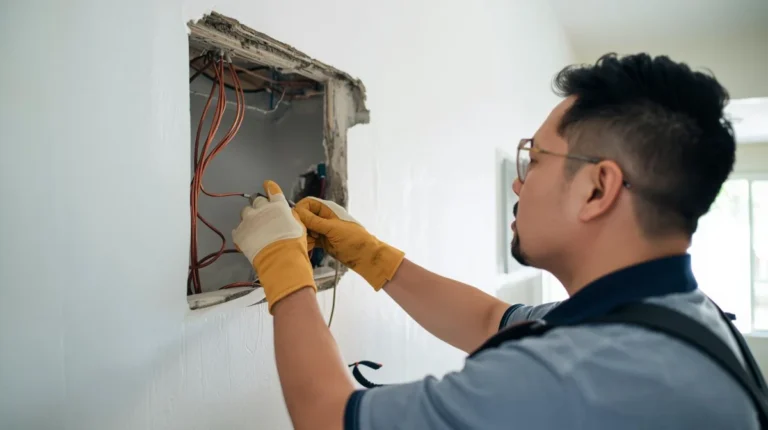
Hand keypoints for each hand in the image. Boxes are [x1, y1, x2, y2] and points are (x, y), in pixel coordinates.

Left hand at [232, 181, 315, 312]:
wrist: (280, 259)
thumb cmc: (293, 243)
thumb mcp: (299, 226)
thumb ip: (290, 216)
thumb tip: (286, 213)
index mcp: (277, 205)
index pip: (272, 190)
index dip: (270, 187)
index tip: (267, 185)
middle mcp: (261, 209)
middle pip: (256, 200)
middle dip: (259, 206)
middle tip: (263, 215)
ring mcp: (248, 221)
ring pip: (245, 212)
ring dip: (250, 218)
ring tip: (254, 228)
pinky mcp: (240, 234)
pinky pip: (238, 229)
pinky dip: (242, 232)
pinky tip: (248, 239)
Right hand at [294, 197, 404, 290]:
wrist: (365, 257)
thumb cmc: (353, 240)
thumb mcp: (333, 229)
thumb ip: (314, 221)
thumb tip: (296, 212)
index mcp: (328, 210)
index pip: (308, 204)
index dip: (300, 210)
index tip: (296, 221)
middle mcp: (324, 218)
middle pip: (305, 217)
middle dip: (301, 225)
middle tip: (302, 235)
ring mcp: (323, 230)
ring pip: (306, 229)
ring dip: (304, 236)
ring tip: (308, 243)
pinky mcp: (323, 241)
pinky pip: (310, 239)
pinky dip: (308, 243)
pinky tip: (309, 248)